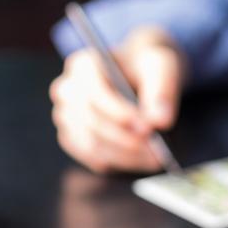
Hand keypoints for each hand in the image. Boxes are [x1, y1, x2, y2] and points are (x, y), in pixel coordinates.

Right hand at [50, 25, 185, 173]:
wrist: (138, 74)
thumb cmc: (144, 66)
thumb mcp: (160, 66)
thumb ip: (161, 90)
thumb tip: (160, 121)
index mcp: (83, 65)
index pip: (95, 92)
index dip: (119, 113)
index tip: (147, 128)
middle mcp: (67, 90)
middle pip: (92, 122)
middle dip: (125, 139)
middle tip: (155, 149)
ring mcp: (66, 116)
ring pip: (91, 144)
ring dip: (124, 155)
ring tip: (154, 158)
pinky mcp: (72, 138)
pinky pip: (90, 157)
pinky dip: (115, 162)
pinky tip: (139, 160)